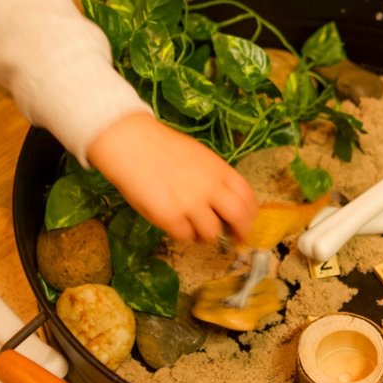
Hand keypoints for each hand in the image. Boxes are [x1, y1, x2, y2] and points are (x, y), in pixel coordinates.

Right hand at [84, 113, 258, 243]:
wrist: (131, 142)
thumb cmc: (163, 147)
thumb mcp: (200, 157)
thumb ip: (215, 178)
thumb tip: (225, 201)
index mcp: (220, 171)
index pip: (247, 197)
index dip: (251, 214)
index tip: (248, 222)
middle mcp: (210, 188)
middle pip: (238, 218)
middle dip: (240, 232)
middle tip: (235, 240)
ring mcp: (190, 203)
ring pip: (211, 232)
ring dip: (205, 234)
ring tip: (195, 229)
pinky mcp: (168, 216)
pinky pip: (184, 236)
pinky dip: (184, 235)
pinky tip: (177, 227)